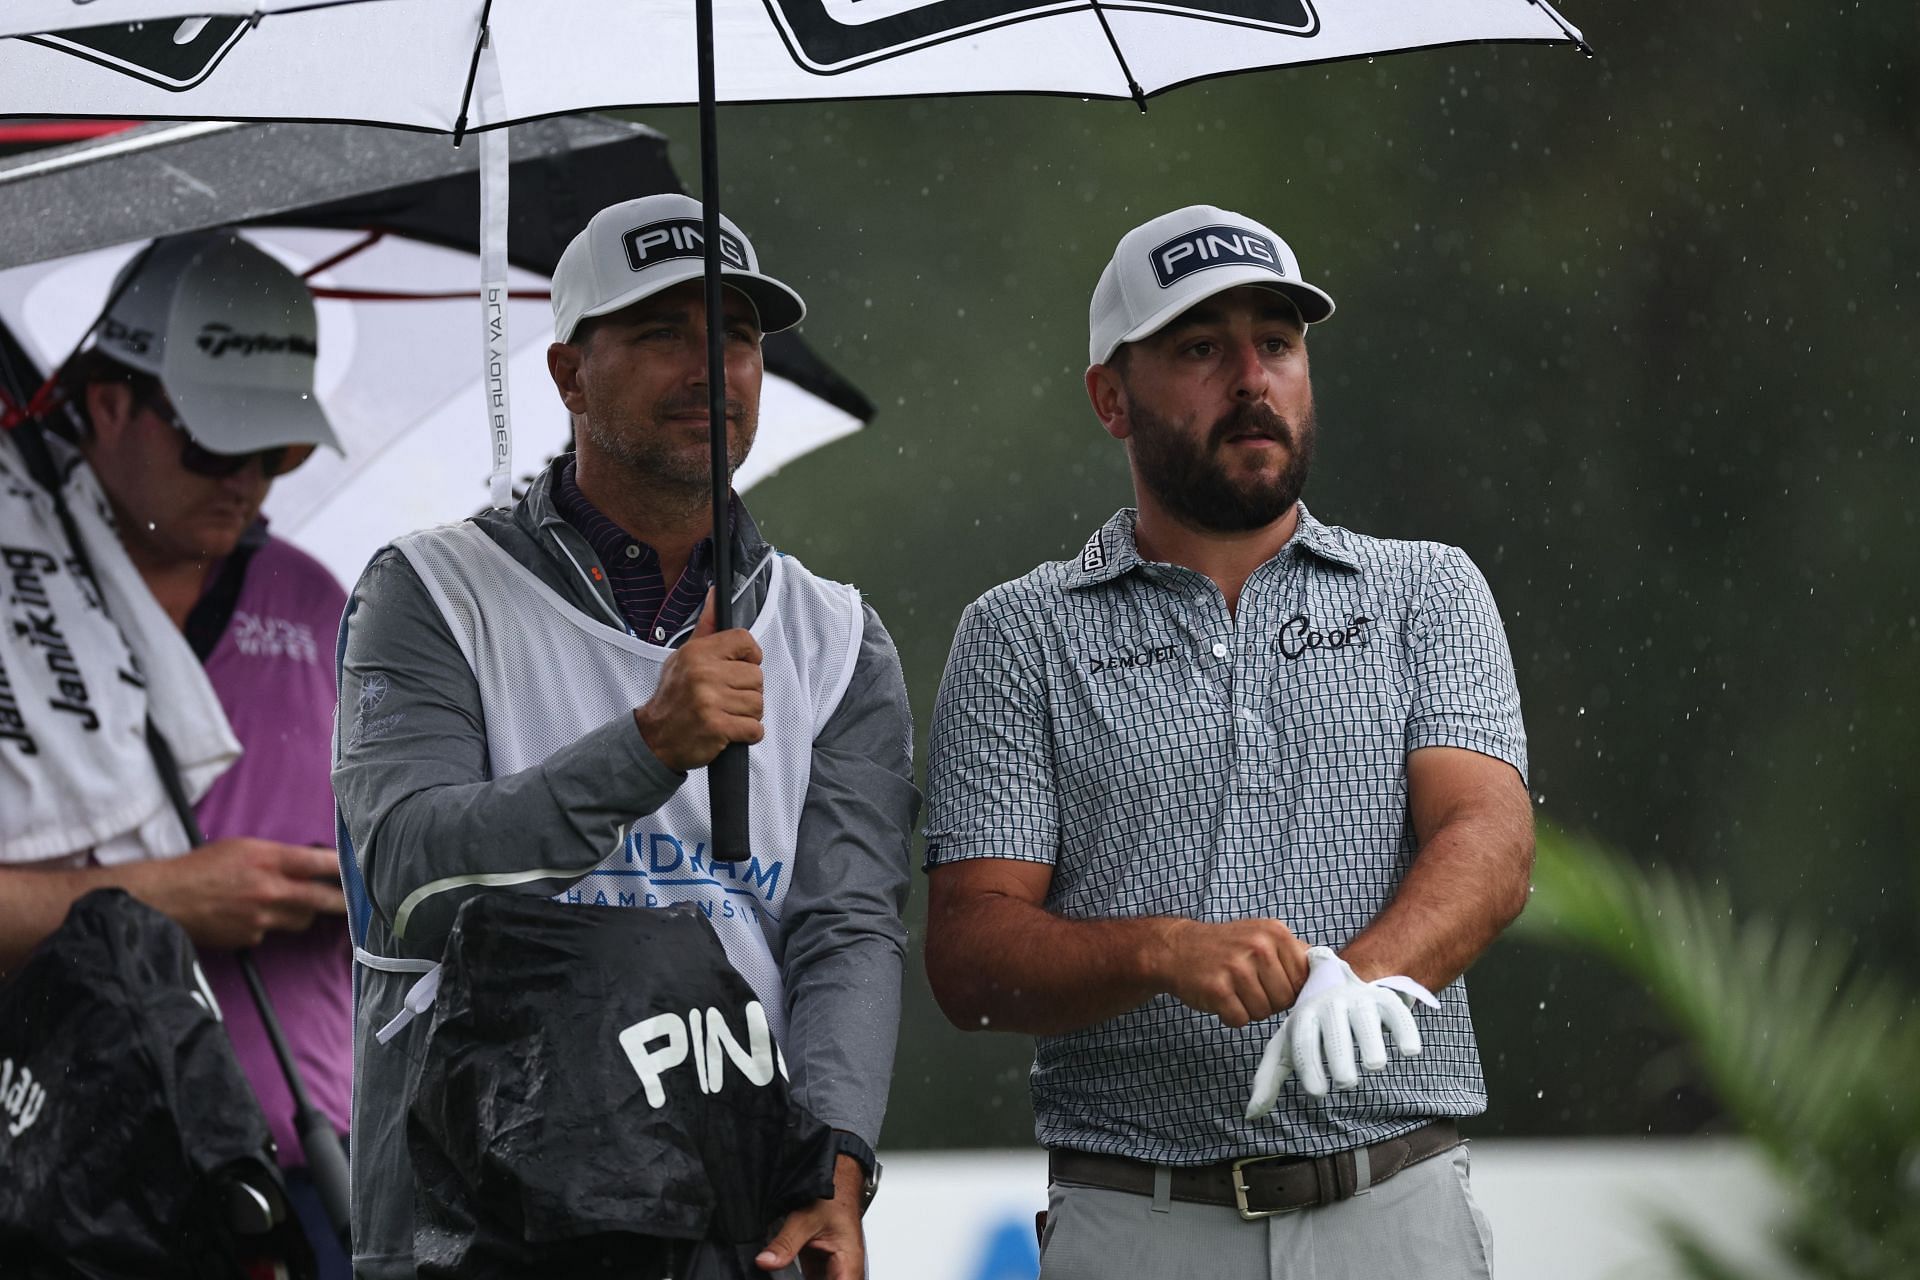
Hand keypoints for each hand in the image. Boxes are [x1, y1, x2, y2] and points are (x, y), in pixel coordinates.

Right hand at [128, 839, 346, 948]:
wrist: (164, 899)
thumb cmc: (200, 868)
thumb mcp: (241, 848)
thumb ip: (277, 856)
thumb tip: (307, 865)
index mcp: (268, 859)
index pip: (320, 864)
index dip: (345, 868)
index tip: (360, 871)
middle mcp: (269, 889)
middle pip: (321, 900)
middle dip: (343, 902)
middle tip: (356, 903)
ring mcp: (261, 917)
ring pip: (300, 919)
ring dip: (302, 913)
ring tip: (289, 903)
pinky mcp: (250, 938)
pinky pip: (271, 932)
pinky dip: (267, 925)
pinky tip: (247, 915)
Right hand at [633, 590, 763, 770]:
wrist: (654, 738)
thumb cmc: (674, 696)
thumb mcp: (683, 656)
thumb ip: (706, 628)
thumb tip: (715, 594)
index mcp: (697, 652)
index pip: (745, 641)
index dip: (750, 657)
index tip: (740, 668)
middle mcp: (703, 674)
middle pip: (757, 677)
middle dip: (747, 692)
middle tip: (726, 699)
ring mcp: (710, 701)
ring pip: (758, 704)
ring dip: (747, 714)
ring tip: (725, 714)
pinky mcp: (717, 727)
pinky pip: (755, 729)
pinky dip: (747, 734)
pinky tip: (729, 731)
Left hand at [756, 1154, 865, 1278]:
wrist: (837, 1181)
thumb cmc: (835, 1196)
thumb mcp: (805, 1219)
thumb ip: (785, 1243)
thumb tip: (766, 1262)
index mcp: (849, 1261)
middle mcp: (845, 1269)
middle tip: (785, 1273)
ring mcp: (833, 1269)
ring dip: (798, 1279)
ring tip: (789, 1265)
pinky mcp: (821, 1267)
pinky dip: (796, 1279)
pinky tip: (784, 1270)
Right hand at [1153, 917, 1310, 1027]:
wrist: (1176, 948)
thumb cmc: (1225, 948)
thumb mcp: (1261, 936)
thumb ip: (1294, 954)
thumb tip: (1329, 976)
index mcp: (1275, 933)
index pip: (1304, 980)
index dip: (1288, 987)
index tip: (1269, 979)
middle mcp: (1258, 946)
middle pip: (1285, 999)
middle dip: (1268, 1001)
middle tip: (1246, 985)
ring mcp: (1236, 967)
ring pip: (1263, 1013)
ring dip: (1248, 1009)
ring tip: (1232, 990)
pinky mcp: (1217, 988)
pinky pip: (1239, 1020)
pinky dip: (1230, 1016)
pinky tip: (1220, 998)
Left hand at [1246, 946, 1437, 1112]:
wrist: (1333, 980)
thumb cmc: (1308, 1028)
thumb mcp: (1285, 1047)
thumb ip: (1268, 1079)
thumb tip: (1250, 1115)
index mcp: (1303, 1017)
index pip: (1304, 1042)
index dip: (1310, 1066)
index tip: (1317, 1092)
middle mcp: (1330, 1006)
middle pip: (1335, 1032)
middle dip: (1340, 1056)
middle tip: (1345, 1082)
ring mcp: (1358, 1001)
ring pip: (1366, 1021)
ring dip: (1371, 1042)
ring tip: (1374, 1065)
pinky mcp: (1383, 1000)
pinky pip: (1395, 1012)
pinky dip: (1404, 1029)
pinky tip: (1408, 1051)